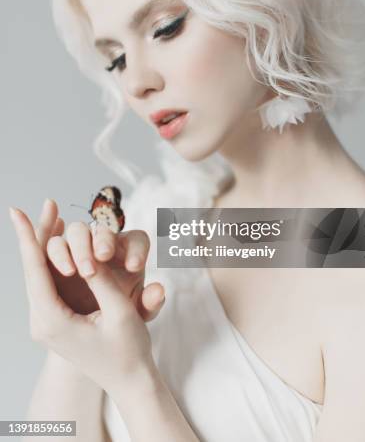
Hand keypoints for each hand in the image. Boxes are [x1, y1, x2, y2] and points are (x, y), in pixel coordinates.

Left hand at [10, 201, 162, 395]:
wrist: (128, 381)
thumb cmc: (128, 349)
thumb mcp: (119, 313)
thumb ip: (102, 281)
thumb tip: (88, 253)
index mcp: (53, 321)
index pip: (35, 271)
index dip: (28, 238)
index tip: (16, 212)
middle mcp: (42, 321)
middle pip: (33, 269)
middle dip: (38, 234)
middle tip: (47, 204)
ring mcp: (46, 322)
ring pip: (38, 274)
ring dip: (45, 245)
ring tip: (52, 214)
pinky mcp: (55, 320)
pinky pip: (48, 282)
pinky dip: (52, 259)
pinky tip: (58, 240)